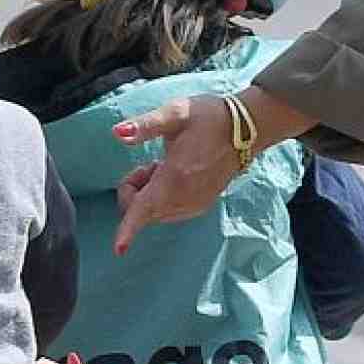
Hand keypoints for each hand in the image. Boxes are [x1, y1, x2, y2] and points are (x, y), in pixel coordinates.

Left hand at [112, 88, 313, 254]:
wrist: (246, 128)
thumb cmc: (209, 118)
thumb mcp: (175, 114)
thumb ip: (145, 126)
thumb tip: (117, 132)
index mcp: (175, 178)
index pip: (143, 211)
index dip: (128, 231)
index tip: (118, 249)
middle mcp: (185, 199)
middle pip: (143, 212)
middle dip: (135, 191)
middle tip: (150, 162)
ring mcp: (195, 205)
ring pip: (155, 213)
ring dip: (149, 194)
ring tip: (165, 164)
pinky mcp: (202, 205)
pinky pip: (170, 211)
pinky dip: (163, 198)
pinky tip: (177, 174)